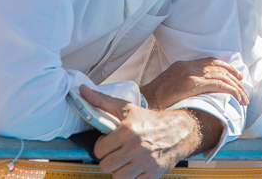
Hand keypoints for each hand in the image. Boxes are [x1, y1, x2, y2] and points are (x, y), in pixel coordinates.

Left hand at [81, 85, 202, 178]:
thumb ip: (101, 101)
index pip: (99, 151)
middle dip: (109, 160)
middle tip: (116, 153)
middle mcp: (136, 147)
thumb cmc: (150, 120)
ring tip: (125, 160)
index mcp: (127, 131)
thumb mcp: (126, 108)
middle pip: (106, 166)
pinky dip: (133, 176)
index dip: (102, 147)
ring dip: (120, 170)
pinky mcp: (153, 173)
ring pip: (118, 177)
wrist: (179, 130)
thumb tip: (81, 90)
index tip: (109, 144)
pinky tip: (136, 166)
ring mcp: (145, 162)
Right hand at [140, 57, 248, 109]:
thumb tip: (199, 93)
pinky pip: (217, 84)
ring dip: (235, 87)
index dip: (225, 67)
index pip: (209, 62)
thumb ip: (184, 84)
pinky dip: (230, 90)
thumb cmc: (154, 100)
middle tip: (244, 88)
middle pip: (218, 68)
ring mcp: (189, 73)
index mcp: (182, 65)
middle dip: (234, 78)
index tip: (235, 76)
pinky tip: (237, 96)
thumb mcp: (170, 87)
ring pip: (221, 76)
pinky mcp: (192, 83)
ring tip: (244, 97)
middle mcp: (188, 66)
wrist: (142, 102)